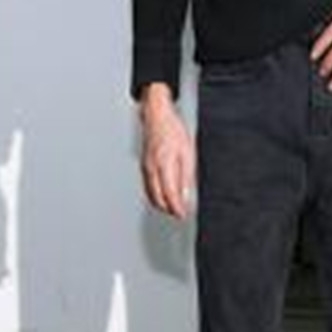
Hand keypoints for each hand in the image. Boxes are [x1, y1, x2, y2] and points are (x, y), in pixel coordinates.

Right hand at [139, 84, 195, 219]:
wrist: (157, 117)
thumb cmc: (173, 131)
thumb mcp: (188, 153)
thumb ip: (186, 177)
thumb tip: (186, 196)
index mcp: (164, 165)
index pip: (169, 195)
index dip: (176, 208)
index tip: (182, 215)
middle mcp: (152, 169)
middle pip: (158, 198)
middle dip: (169, 209)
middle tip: (180, 213)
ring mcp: (145, 168)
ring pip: (151, 194)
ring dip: (161, 204)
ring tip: (173, 207)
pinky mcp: (144, 166)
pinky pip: (148, 187)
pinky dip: (155, 195)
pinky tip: (163, 196)